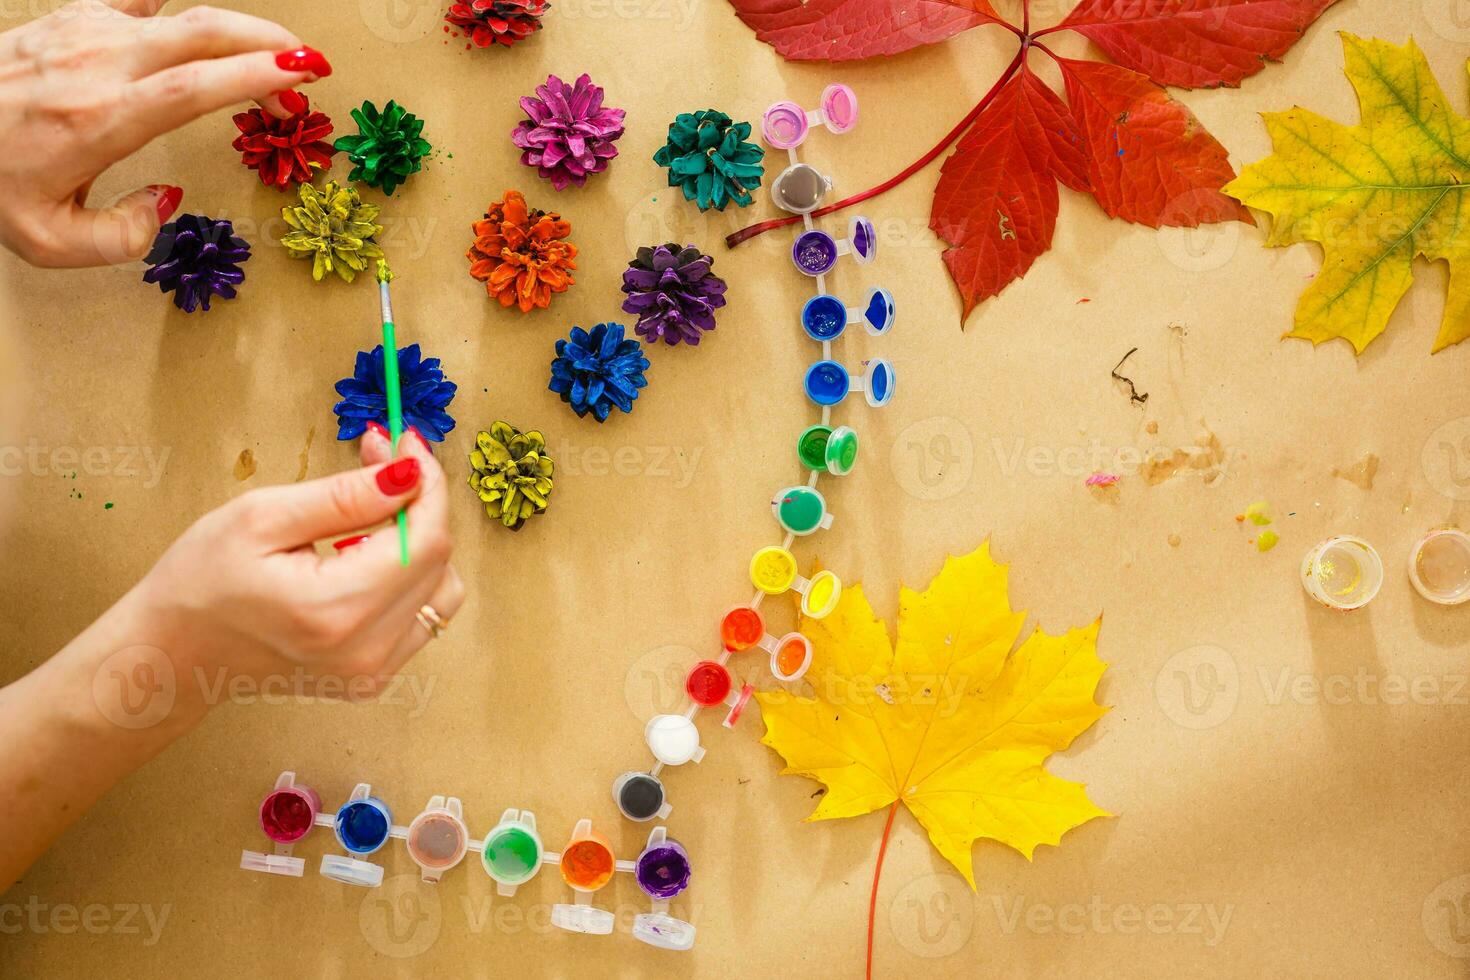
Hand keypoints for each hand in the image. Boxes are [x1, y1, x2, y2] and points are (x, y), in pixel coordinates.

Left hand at [0, 0, 330, 266]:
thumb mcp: (50, 241)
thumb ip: (121, 237)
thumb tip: (165, 200)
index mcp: (100, 119)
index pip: (195, 87)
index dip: (256, 75)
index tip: (302, 75)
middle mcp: (99, 65)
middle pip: (202, 32)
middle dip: (268, 42)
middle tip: (310, 67)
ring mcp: (86, 32)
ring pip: (180, 14)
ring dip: (237, 32)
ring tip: (271, 57)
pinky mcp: (74, 17)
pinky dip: (181, 11)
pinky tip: (202, 29)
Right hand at [135, 424, 463, 703]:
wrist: (172, 654)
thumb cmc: (200, 583)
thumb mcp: (261, 518)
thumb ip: (344, 497)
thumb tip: (409, 475)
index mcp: (337, 610)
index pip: (425, 539)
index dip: (426, 484)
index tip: (407, 443)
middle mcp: (366, 651)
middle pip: (437, 560)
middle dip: (418, 500)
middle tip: (378, 460)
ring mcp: (373, 671)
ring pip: (440, 588)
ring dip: (418, 538)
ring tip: (370, 510)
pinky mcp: (372, 677)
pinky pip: (421, 615)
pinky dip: (408, 575)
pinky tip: (365, 554)